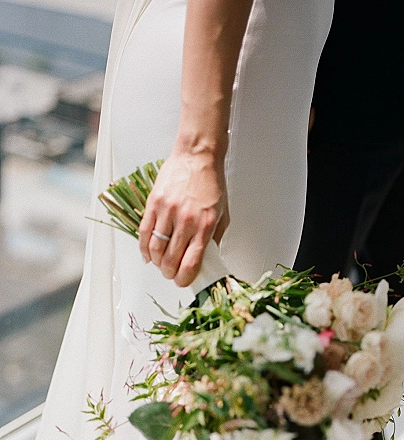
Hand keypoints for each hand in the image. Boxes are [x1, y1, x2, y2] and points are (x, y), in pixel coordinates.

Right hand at [138, 149, 228, 286]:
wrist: (198, 157)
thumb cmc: (211, 184)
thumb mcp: (223, 215)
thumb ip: (215, 239)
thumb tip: (208, 260)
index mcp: (205, 226)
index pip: (191, 263)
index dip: (184, 278)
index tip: (183, 282)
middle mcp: (186, 221)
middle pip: (171, 260)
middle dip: (169, 273)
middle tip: (171, 274)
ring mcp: (168, 212)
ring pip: (155, 249)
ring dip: (156, 263)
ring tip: (160, 264)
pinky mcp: (154, 203)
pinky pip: (144, 232)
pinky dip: (144, 248)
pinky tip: (148, 253)